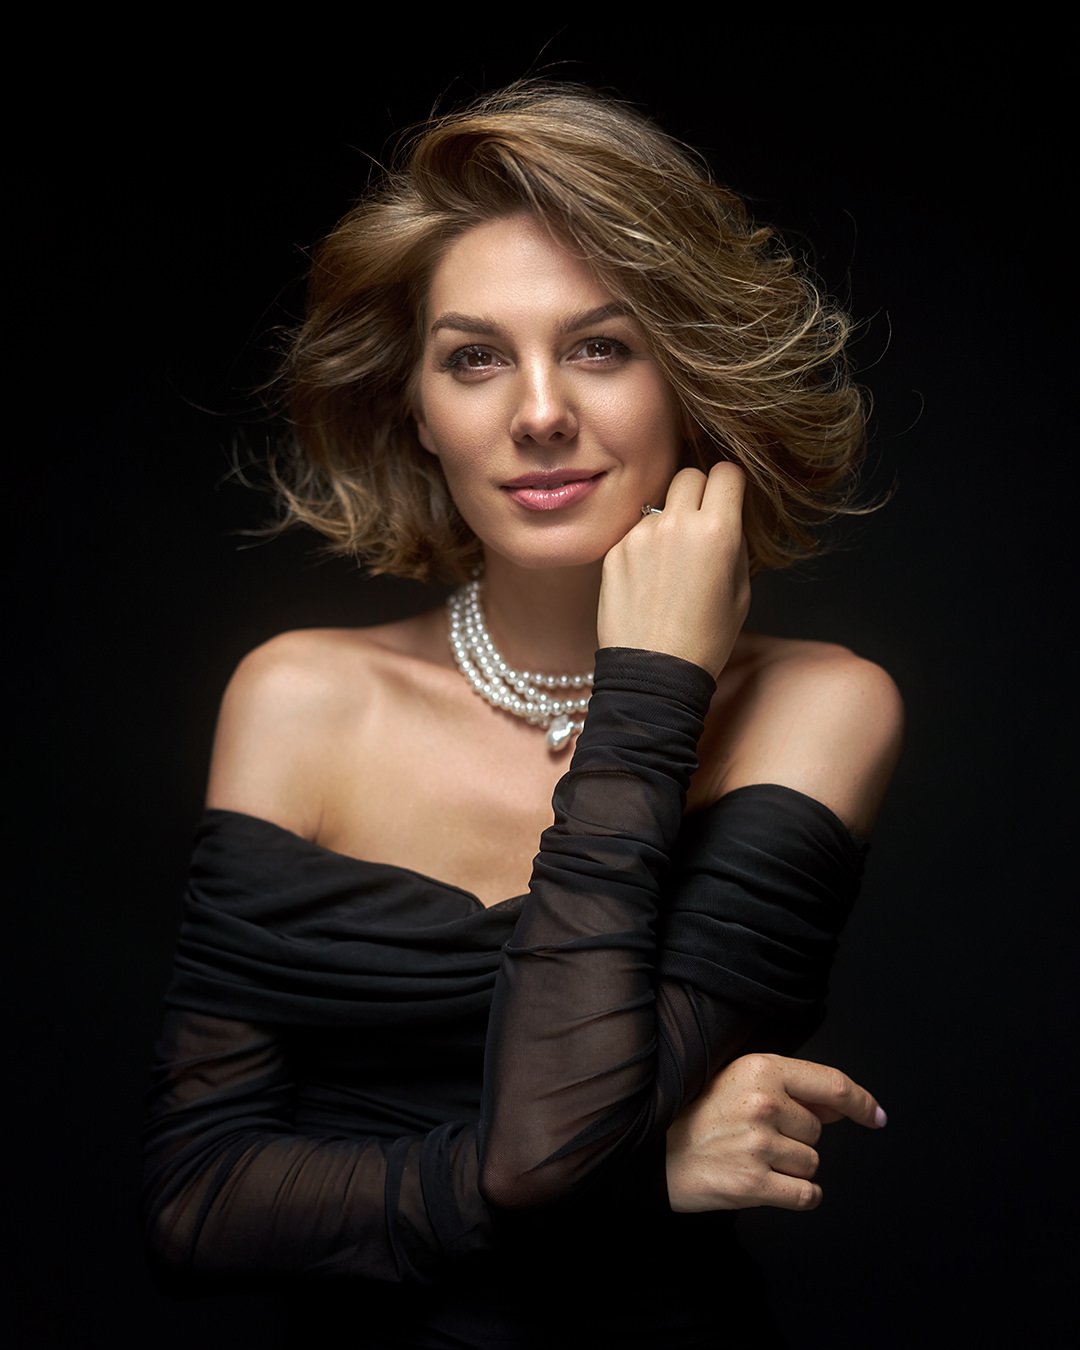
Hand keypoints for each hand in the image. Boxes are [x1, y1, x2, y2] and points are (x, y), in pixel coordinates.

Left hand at [597, 463, 749, 676]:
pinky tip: (649, 580)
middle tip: (701, 523)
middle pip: (689, 475)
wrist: (654, 673)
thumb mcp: (740, 591)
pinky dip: (644, 546)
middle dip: (699, 492)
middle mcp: (676, 524)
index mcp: (717, 531)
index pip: (727, 472)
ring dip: (669, 521)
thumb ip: (734, 543)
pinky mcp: (615, 551)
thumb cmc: (705, 639)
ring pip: (660, 505)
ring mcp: (640, 535)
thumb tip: (726, 516)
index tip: (728, 498)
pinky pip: (636, 532)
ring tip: (671, 565)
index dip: (731, 485)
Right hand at [665, 1053, 886, 1212]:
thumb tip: (843, 1107)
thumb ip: (791, 1090)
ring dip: (791, 1166)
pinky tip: (769, 1185)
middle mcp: (763, 1103)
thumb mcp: (739, 1082)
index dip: (861, 1102)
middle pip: (818, 1130)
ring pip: (812, 1163)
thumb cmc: (697, 1114)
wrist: (652, 1152)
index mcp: (761, 1069)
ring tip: (751, 1156)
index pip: (830, 1084)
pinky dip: (798, 1195)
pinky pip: (806, 1195)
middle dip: (796, 1137)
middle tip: (754, 1134)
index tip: (877, 1117)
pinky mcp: (754, 1183)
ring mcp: (759, 1144)